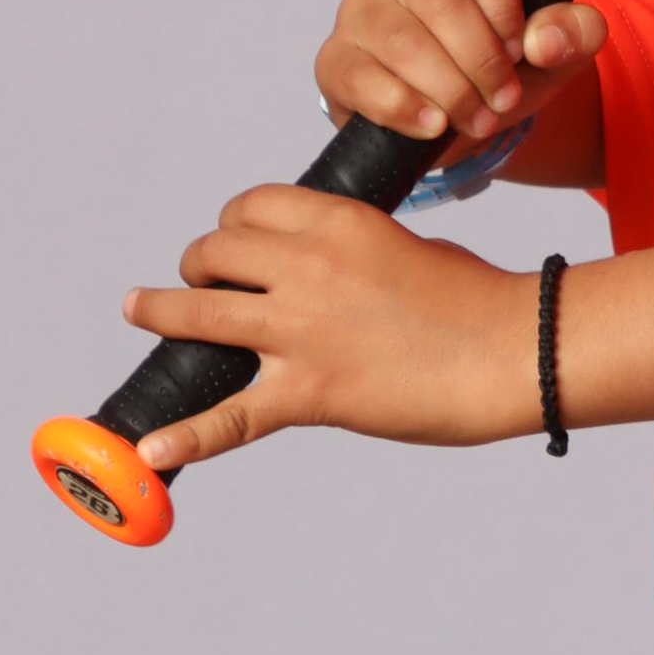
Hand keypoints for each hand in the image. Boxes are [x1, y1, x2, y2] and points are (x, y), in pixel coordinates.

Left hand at [124, 186, 537, 469]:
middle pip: (216, 250)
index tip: (235, 240)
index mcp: (339, 222)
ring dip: (162, 311)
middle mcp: (308, 267)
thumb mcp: (410, 247)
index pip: (252, 206)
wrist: (511, 350)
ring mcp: (302, 330)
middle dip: (200, 263)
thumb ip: (357, 254)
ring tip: (142, 310)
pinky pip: (230, 417)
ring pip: (200, 312)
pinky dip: (185, 437)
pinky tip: (148, 448)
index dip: (234, 223)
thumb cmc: (479, 300)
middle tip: (199, 279)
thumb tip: (332, 273)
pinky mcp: (309, 391)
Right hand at [316, 0, 605, 154]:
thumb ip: (572, 33)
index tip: (523, 52)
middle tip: (505, 99)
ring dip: (450, 90)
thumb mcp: (553, 48)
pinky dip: (402, 107)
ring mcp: (358, 10)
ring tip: (480, 119)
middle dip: (480, 60)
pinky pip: (361, 79)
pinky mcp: (335, 59)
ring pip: (402, 43)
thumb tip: (546, 40)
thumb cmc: (502, 63)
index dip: (507, 10)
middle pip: (440, 2)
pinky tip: (434, 125)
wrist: (458, 113)